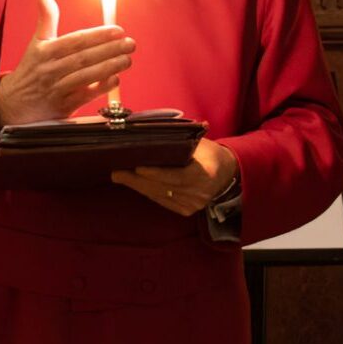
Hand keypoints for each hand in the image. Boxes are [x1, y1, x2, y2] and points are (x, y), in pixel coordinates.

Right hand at [0, 0, 134, 126]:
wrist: (14, 103)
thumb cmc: (30, 70)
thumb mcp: (35, 44)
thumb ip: (45, 20)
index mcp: (45, 52)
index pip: (75, 41)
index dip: (97, 35)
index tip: (118, 30)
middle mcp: (50, 70)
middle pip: (83, 58)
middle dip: (109, 50)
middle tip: (130, 43)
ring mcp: (56, 89)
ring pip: (85, 76)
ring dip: (109, 68)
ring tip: (127, 59)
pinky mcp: (61, 107)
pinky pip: (83, 97)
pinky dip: (100, 89)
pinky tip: (115, 80)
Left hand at [111, 137, 237, 216]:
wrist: (225, 172)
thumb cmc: (208, 152)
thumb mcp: (199, 143)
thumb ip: (179, 141)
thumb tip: (149, 132)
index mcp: (208, 173)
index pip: (180, 176)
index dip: (158, 174)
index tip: (138, 168)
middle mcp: (201, 193)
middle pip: (164, 188)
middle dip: (138, 180)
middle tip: (117, 171)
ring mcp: (193, 204)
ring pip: (160, 196)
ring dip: (137, 186)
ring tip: (119, 175)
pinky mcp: (186, 210)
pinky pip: (161, 201)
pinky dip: (146, 191)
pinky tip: (133, 183)